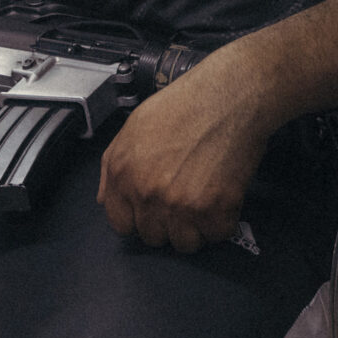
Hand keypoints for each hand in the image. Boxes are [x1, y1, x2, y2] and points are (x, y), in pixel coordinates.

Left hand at [97, 58, 273, 252]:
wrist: (231, 93)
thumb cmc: (187, 103)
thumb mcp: (134, 126)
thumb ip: (113, 167)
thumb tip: (106, 200)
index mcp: (123, 173)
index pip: (121, 224)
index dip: (139, 217)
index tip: (153, 209)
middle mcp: (147, 193)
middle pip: (153, 237)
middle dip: (168, 221)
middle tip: (185, 195)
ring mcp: (180, 204)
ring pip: (184, 243)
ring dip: (196, 227)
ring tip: (205, 196)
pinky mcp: (214, 209)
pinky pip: (216, 235)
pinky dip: (223, 221)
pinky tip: (223, 194)